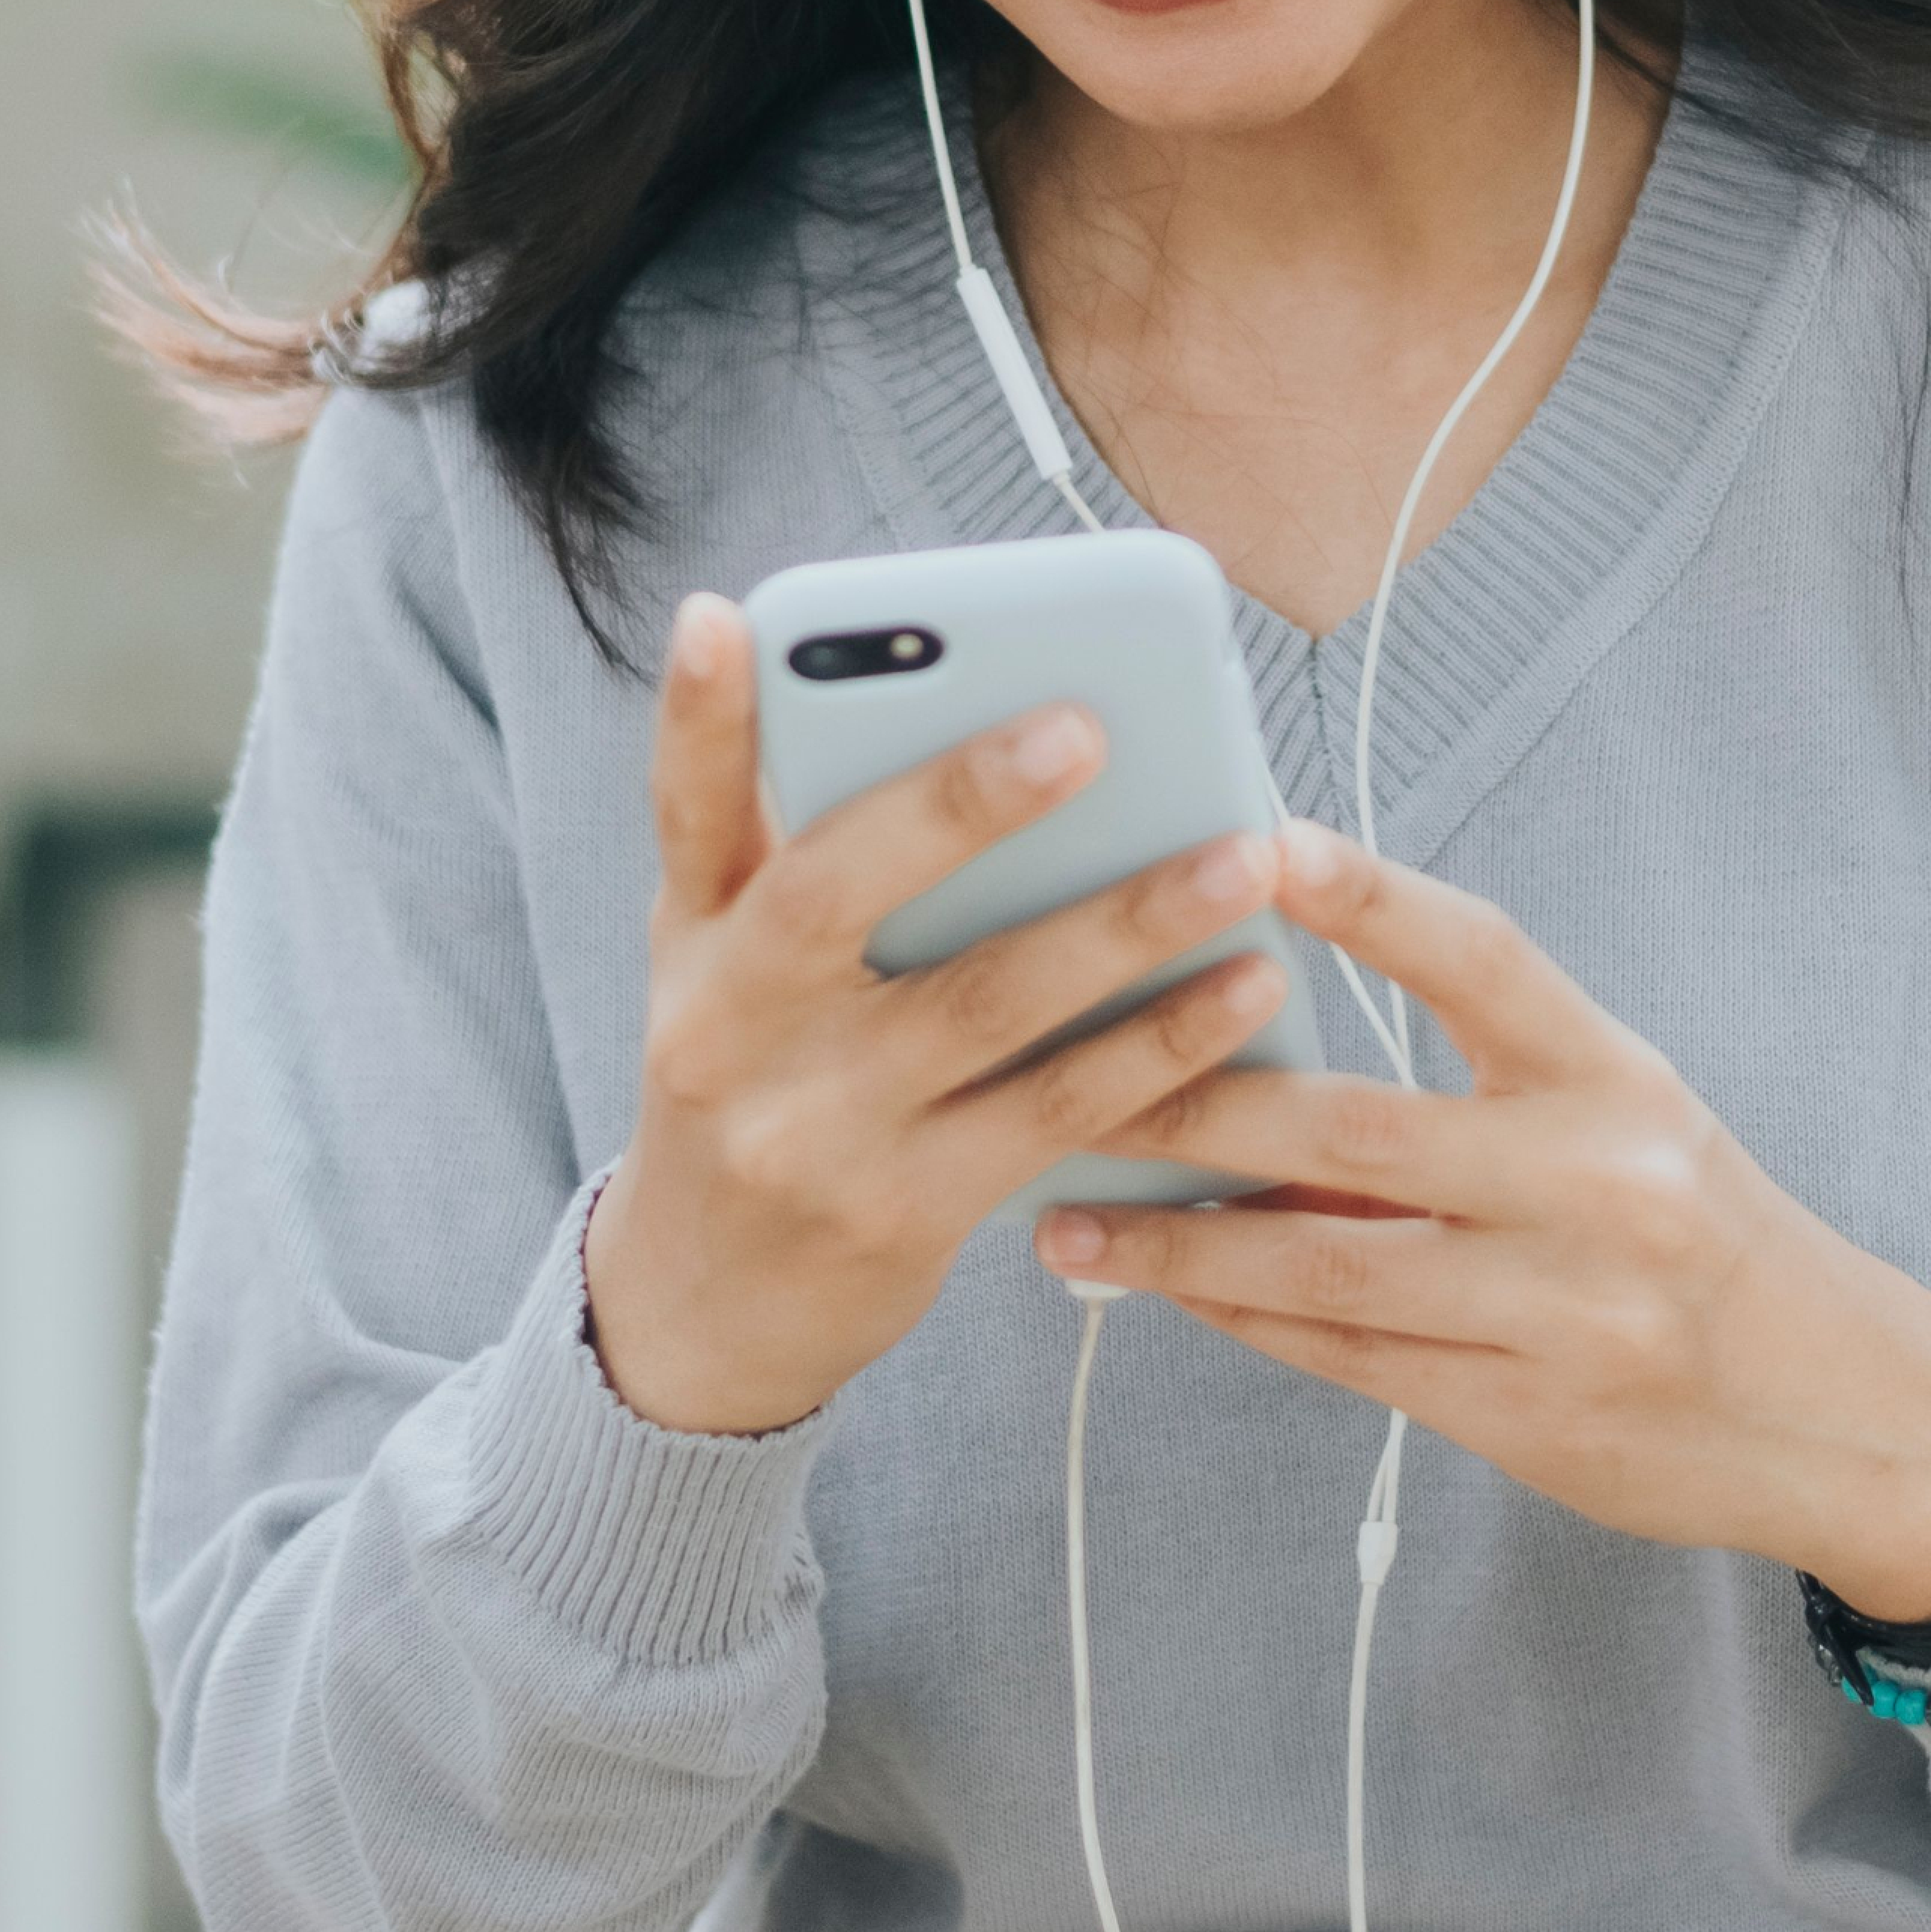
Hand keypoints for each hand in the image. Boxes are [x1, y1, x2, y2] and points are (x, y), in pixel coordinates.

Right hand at [582, 593, 1296, 1435]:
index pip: (683, 813)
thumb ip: (799, 852)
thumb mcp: (726, 967)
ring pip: (980, 1006)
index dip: (694, 716)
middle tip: (1087, 726)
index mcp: (690, 941)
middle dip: (959, 805)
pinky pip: (1053, 1115)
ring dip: (1123, 926)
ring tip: (1242, 855)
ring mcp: (812, 1130)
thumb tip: (931, 710)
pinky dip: (1158, 1049)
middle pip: (832, 895)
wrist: (698, 1312)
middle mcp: (728, 1029)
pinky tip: (1247, 990)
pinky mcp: (902, 1213)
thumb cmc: (754, 1083)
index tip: (725, 619)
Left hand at [1032, 823, 1930, 1615]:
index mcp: (1618, 1082)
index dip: (1372, 897)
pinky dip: (1241, 1318)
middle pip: (1358, 1130)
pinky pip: (1347, 1360)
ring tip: (1064, 1214)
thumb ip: (1471, 1089)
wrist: (1839, 1415)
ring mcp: (1565, 1313)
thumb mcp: (1619, 1126)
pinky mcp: (1528, 1419)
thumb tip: (1262, 1042)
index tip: (1258, 839)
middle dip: (1195, 1103)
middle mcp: (1599, 1188)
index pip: (1484, 959)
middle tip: (1065, 1071)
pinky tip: (1162, 1288)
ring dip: (1179, 1242)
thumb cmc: (1697, 1235)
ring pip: (1327, 1268)